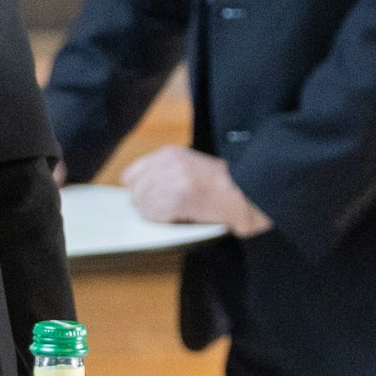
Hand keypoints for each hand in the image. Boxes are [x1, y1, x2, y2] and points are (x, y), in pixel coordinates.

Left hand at [121, 145, 271, 235]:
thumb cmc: (222, 183)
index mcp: (168, 154)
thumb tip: (141, 189)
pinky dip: (162, 220)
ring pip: (143, 205)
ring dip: (154, 214)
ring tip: (172, 215)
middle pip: (135, 192)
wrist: (244, 193)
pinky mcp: (177, 200)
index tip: (147, 199)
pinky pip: (154, 215)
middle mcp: (167, 165)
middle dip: (145, 204)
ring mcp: (171, 182)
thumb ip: (165, 171)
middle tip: (162, 211)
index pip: (130, 175)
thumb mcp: (190, 165)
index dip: (138, 190)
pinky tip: (177, 218)